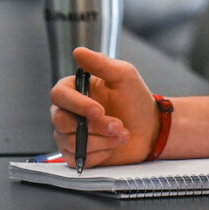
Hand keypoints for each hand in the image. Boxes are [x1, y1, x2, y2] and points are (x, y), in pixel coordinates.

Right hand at [49, 47, 159, 167]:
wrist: (149, 129)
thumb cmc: (135, 100)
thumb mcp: (123, 76)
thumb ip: (101, 64)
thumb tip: (78, 51)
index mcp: (74, 89)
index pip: (58, 95)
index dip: (77, 105)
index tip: (98, 110)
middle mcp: (67, 112)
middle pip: (61, 121)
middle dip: (94, 126)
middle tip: (118, 125)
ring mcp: (69, 134)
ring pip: (71, 141)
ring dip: (102, 139)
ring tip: (122, 132)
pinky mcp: (77, 155)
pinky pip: (78, 158)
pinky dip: (100, 153)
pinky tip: (114, 144)